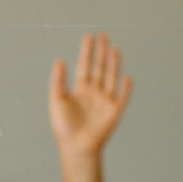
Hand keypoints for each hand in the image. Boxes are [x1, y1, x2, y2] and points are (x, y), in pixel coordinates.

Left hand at [49, 33, 131, 159]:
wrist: (74, 146)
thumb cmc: (62, 126)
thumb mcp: (56, 100)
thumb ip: (57, 81)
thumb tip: (59, 60)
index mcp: (79, 89)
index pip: (84, 65)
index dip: (86, 51)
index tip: (88, 36)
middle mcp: (93, 92)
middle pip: (99, 68)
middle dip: (101, 52)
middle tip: (103, 35)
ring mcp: (105, 100)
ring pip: (111, 77)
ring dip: (113, 64)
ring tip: (114, 49)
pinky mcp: (114, 111)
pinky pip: (122, 97)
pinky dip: (125, 88)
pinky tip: (126, 77)